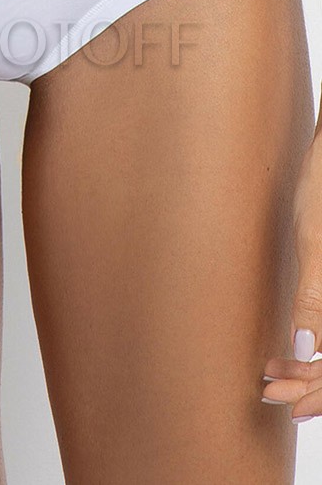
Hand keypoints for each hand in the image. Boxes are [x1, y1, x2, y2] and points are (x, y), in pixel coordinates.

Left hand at [262, 133, 321, 421]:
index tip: (280, 396)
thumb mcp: (314, 243)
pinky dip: (317, 346)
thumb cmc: (321, 192)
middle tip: (271, 394)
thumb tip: (303, 347)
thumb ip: (314, 298)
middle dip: (312, 386)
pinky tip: (294, 348)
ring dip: (314, 372)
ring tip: (275, 376)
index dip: (316, 389)